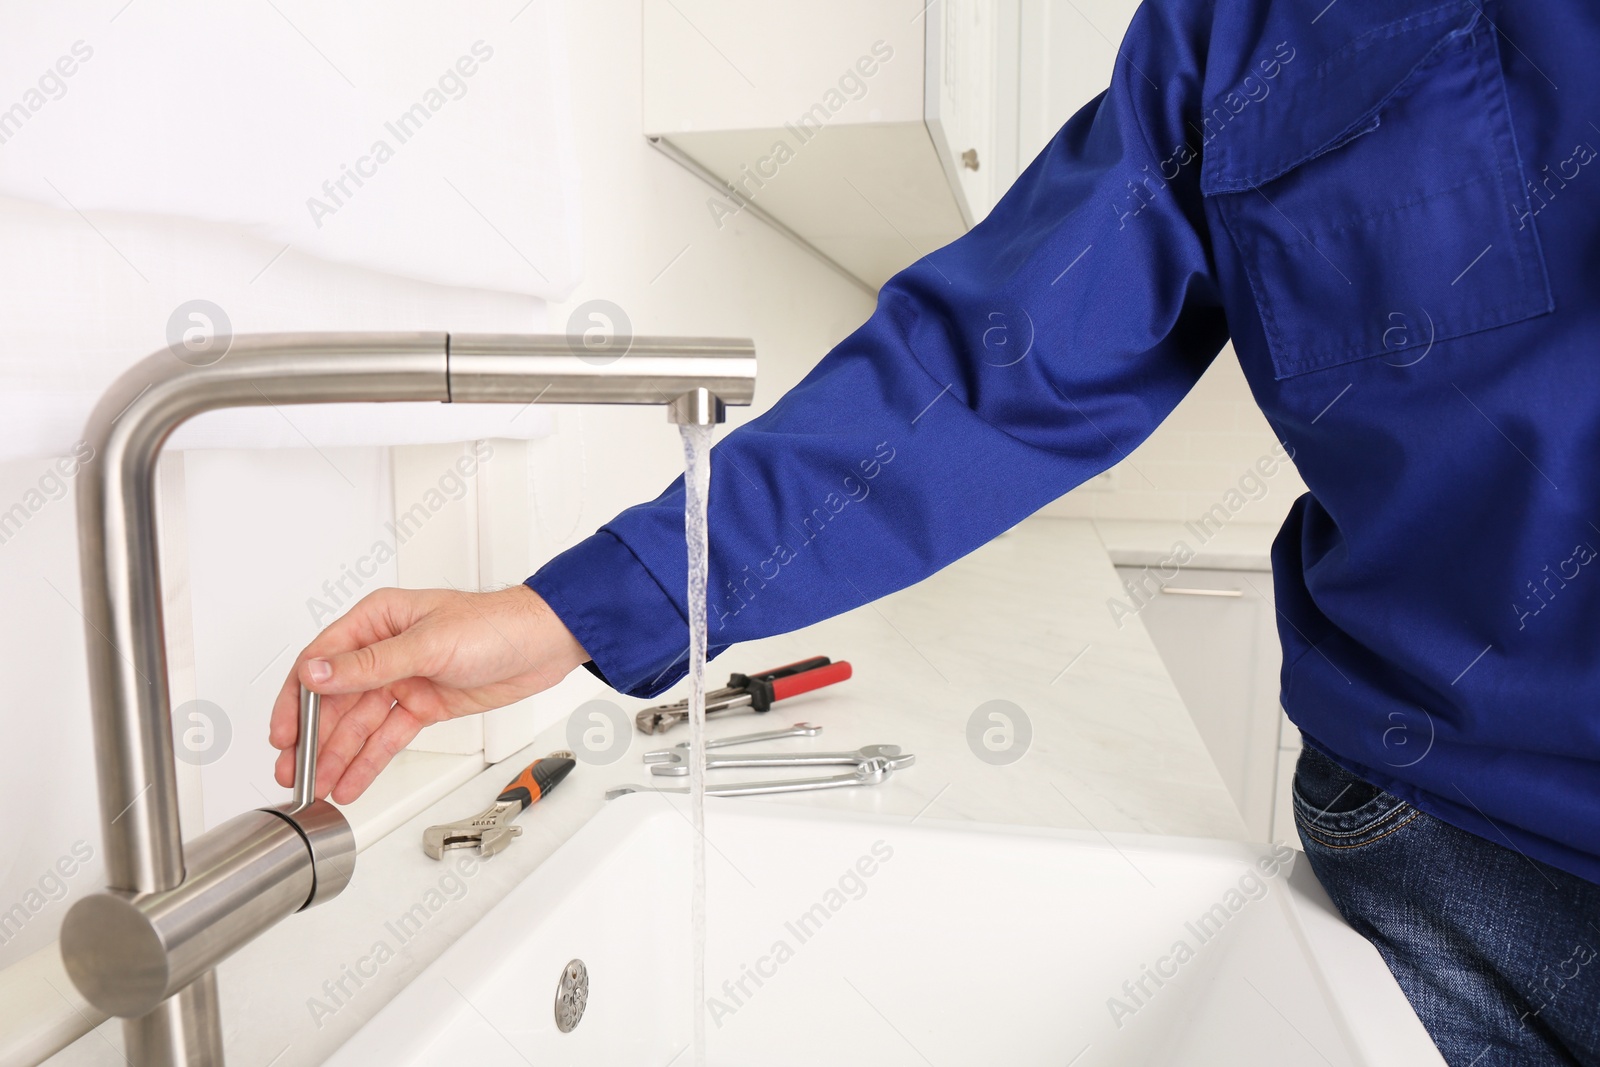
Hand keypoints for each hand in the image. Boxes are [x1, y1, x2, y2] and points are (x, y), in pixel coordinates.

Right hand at [269, 585, 588, 803]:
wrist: (544, 643)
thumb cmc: (495, 625)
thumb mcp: (428, 643)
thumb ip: (370, 664)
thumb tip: (317, 671)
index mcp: (378, 620)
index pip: (321, 661)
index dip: (297, 700)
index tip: (283, 733)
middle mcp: (385, 649)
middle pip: (336, 699)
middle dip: (313, 739)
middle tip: (294, 774)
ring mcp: (405, 679)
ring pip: (360, 724)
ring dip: (338, 756)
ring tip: (318, 788)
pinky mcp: (425, 705)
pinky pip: (388, 736)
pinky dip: (369, 761)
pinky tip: (351, 782)